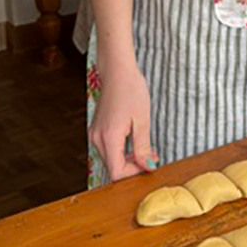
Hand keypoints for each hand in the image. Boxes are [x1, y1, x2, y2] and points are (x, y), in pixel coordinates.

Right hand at [89, 63, 158, 181]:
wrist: (118, 72)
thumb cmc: (131, 91)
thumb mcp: (143, 121)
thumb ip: (143, 148)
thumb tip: (147, 167)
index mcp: (109, 138)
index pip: (117, 173)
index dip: (134, 173)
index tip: (149, 163)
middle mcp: (97, 139)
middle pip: (113, 168)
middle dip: (134, 166)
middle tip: (152, 155)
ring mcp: (94, 135)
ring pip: (111, 159)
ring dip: (128, 159)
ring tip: (146, 147)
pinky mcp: (96, 131)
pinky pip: (109, 149)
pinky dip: (122, 150)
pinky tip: (134, 140)